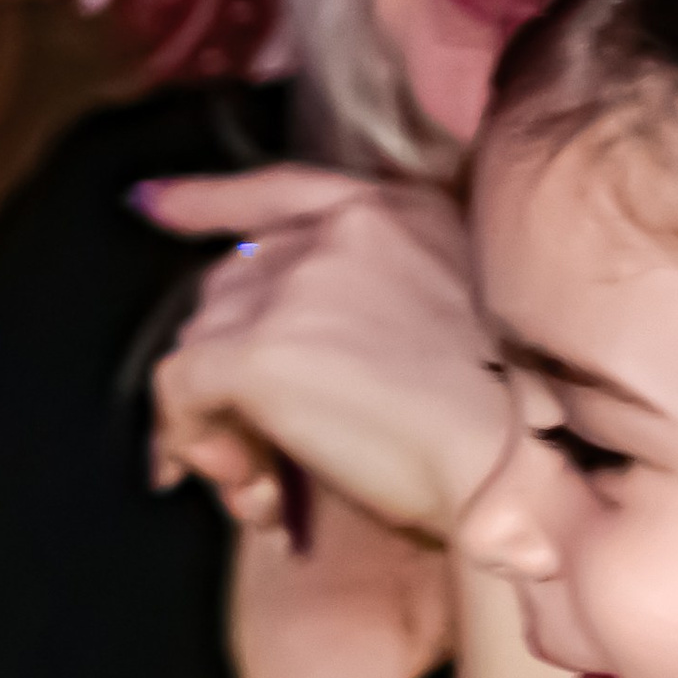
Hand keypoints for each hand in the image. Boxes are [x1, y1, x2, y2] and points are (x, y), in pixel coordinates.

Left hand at [139, 166, 512, 541]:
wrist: (524, 465)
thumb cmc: (510, 428)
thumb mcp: (456, 329)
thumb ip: (377, 312)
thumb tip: (294, 371)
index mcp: (399, 214)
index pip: (281, 190)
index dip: (208, 200)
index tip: (153, 204)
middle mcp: (342, 232)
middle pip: (228, 288)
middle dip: (224, 371)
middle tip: (256, 455)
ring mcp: (296, 286)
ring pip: (200, 343)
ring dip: (218, 420)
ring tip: (267, 486)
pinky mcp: (260, 352)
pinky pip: (179, 393)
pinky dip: (188, 441)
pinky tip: (240, 488)